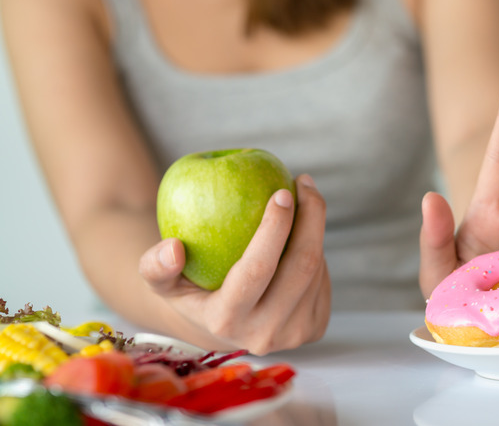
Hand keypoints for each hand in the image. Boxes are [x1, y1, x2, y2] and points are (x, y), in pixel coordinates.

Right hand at [139, 174, 330, 354]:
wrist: (222, 326)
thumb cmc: (190, 289)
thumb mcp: (162, 281)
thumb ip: (154, 266)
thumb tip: (173, 248)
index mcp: (225, 321)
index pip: (257, 269)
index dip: (275, 228)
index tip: (282, 192)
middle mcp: (264, 334)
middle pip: (301, 267)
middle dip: (311, 217)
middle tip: (304, 184)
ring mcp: (294, 335)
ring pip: (317, 270)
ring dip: (314, 229)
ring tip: (304, 199)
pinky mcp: (315, 328)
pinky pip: (323, 279)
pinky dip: (316, 249)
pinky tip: (305, 229)